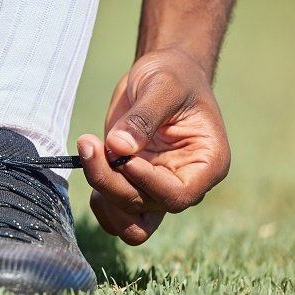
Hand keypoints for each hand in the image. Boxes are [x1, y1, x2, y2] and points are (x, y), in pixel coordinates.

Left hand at [77, 49, 230, 245]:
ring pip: (130, 221)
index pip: (178, 195)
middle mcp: (184, 182)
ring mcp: (156, 187)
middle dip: (111, 181)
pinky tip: (89, 161)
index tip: (122, 157)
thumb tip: (118, 147)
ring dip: (103, 195)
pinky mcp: (133, 184)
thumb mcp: (162, 86)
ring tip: (88, 152)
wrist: (162, 74)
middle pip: (146, 206)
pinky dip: (99, 199)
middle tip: (88, 144)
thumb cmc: (172, 76)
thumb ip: (143, 117)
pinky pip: (116, 214)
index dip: (146, 183)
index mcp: (206, 163)